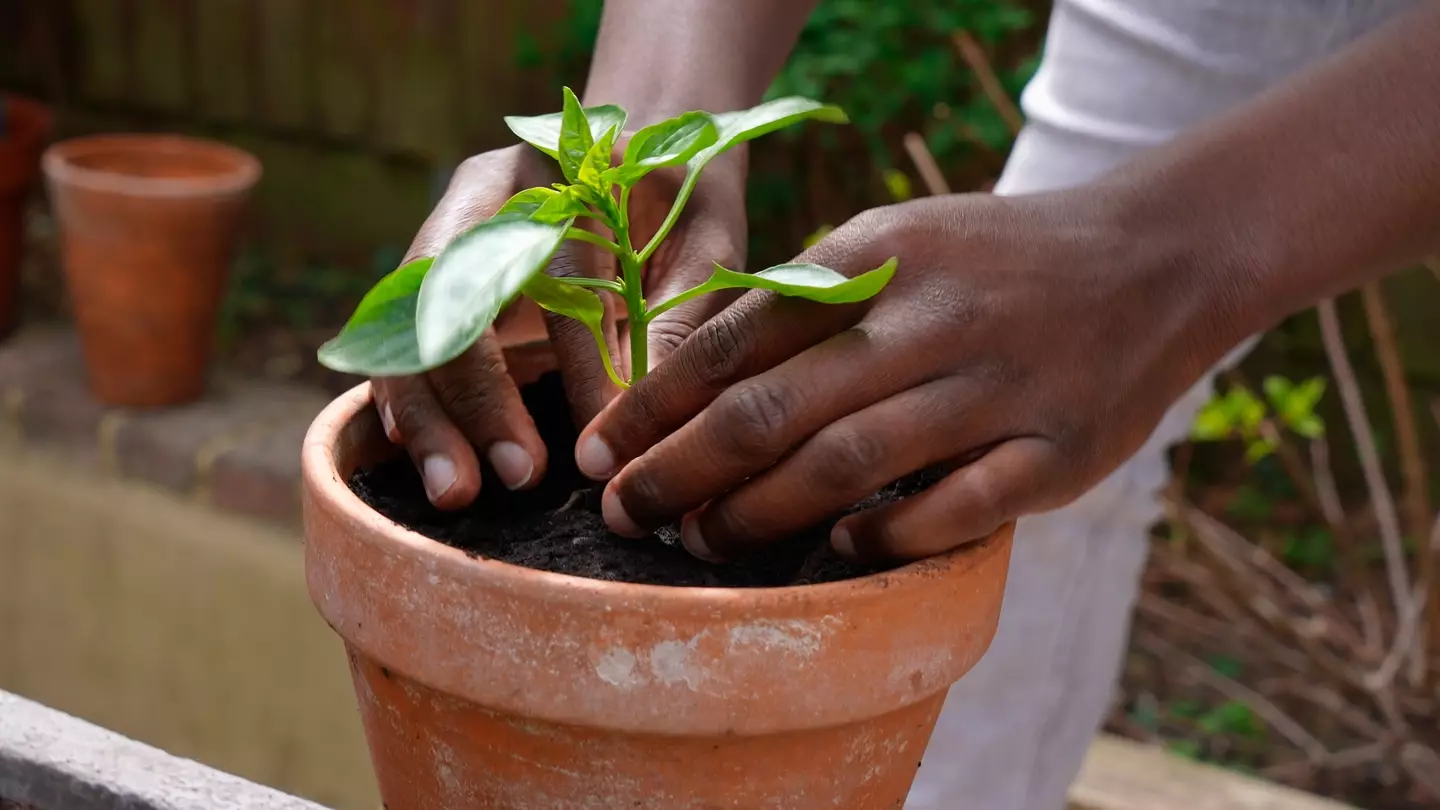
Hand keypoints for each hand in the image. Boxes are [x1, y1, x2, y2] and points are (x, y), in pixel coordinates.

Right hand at [374, 144, 747, 507]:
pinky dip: (399, 401)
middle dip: (478, 395)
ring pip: (409, 326)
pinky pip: (397, 345)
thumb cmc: (683, 201)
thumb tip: (646, 417)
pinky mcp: (430, 288)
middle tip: (516, 476)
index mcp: (559, 173)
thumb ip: (679, 318)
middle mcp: (485, 200)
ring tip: (454, 490)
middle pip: (454, 295)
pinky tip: (409, 456)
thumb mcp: (703, 245)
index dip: (578, 362)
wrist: (638, 149)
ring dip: (427, 414)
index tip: (600, 438)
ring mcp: (445, 242)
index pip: (558, 274)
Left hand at [576, 191, 1245, 562]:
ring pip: (848, 462)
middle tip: (626, 515)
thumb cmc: (993, 262)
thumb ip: (806, 297)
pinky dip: (888, 533)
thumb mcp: (898, 240)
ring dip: (760, 513)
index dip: (656, 406)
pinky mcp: (1057, 451)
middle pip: (774, 408)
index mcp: (878, 255)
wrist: (1154, 259)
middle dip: (681, 471)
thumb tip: (691, 366)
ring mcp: (998, 386)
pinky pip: (956, 507)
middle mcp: (931, 318)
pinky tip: (838, 547)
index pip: (737, 337)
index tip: (601, 455)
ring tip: (702, 541)